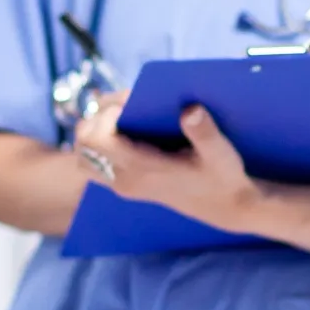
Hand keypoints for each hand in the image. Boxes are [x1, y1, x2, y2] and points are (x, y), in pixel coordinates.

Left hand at [74, 95, 259, 230]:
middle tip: (125, 105)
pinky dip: (101, 143)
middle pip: (82, 146)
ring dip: (95, 131)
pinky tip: (128, 130)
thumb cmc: (224, 177)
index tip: (132, 102)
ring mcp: (122, 185)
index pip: (95, 140)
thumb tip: (190, 109)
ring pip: (84, 156)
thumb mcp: (221, 153)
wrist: (227, 207)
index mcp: (140, 170)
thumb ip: (204, 132)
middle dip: (96, 118)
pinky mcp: (126, 184)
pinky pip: (96, 162)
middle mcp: (124, 180)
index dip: (106, 114)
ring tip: (122, 116)